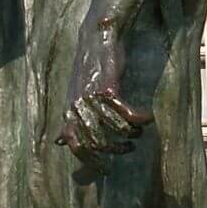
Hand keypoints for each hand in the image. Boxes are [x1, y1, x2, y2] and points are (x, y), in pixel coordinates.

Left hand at [57, 24, 151, 158]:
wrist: (98, 37)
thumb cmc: (89, 70)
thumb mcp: (74, 96)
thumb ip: (68, 121)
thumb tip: (58, 142)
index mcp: (68, 111)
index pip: (75, 145)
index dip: (90, 161)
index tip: (106, 170)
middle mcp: (77, 107)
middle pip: (97, 141)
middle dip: (115, 150)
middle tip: (128, 149)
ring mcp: (92, 98)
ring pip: (114, 129)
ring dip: (130, 135)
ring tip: (138, 134)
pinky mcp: (109, 89)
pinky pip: (127, 113)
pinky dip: (140, 118)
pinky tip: (148, 117)